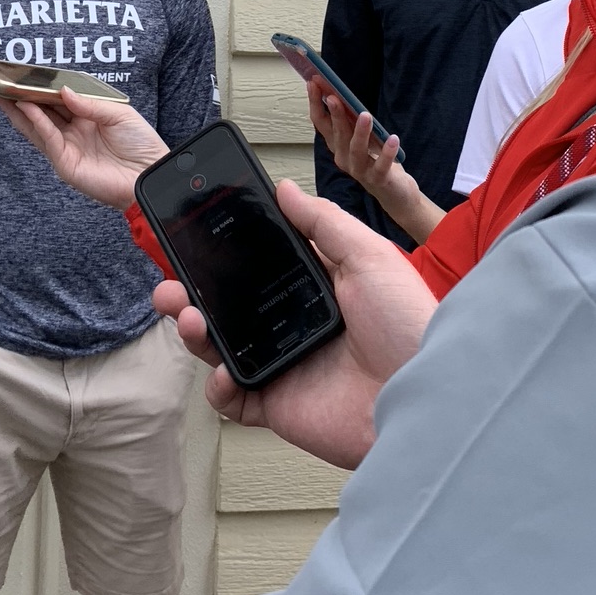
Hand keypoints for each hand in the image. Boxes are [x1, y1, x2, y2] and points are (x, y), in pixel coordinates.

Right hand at [0, 86, 168, 207]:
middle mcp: (72, 132)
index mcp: (85, 118)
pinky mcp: (65, 163)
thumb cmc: (141, 144)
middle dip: (19, 97)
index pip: (56, 100)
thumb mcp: (118, 113)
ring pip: (35, 125)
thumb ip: (88, 103)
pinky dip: (36, 121)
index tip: (23, 73)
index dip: (40, 88)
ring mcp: (66, 148)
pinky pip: (47, 137)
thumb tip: (62, 90)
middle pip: (40, 112)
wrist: (150, 174)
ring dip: (17, 109)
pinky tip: (26, 105)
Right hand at [152, 181, 436, 468]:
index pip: (256, 266)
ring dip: (195, 333)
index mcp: (313, 287)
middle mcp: (293, 324)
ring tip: (188, 319)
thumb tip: (285, 189)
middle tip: (170, 287)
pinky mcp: (279, 404)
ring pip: (220, 348)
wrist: (425, 397)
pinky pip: (233, 400)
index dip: (222, 254)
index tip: (192, 237)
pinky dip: (220, 389)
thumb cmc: (409, 324)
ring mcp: (283, 365)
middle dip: (189, 294)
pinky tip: (226, 375)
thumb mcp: (370, 256)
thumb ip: (324, 222)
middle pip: (227, 306)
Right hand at [306, 77, 442, 243]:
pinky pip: (381, 165)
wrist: (394, 191)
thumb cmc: (376, 159)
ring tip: (365, 114)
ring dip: (360, 132)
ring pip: (355, 149)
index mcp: (336, 145)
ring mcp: (359, 170)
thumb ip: (350, 119)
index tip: (313, 83)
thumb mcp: (361, 136)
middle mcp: (343, 158)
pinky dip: (386, 152)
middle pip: (336, 135)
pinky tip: (393, 138)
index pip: (320, 123)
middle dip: (334, 114)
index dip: (315, 103)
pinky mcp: (378, 179)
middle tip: (334, 96)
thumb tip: (338, 93)